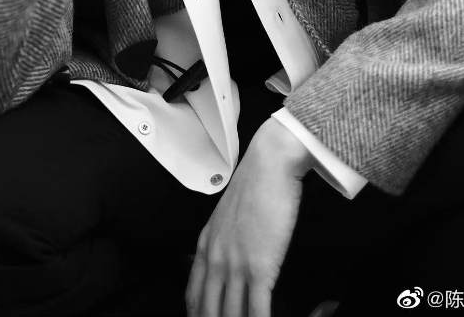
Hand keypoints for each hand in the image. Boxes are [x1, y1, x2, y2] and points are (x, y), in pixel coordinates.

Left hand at [186, 119, 312, 316]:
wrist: (270, 162)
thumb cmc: (256, 184)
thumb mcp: (229, 214)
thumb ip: (223, 239)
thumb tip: (229, 257)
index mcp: (206, 245)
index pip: (193, 295)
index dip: (198, 316)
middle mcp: (215, 258)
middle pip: (208, 311)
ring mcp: (235, 265)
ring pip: (231, 315)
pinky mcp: (259, 267)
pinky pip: (257, 310)